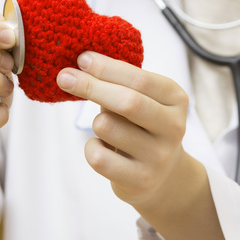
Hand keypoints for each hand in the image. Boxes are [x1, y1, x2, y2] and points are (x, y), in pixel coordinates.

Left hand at [56, 51, 191, 209]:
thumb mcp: (140, 100)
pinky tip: (102, 149)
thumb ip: (117, 83)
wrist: (162, 177)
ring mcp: (159, 156)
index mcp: (175, 99)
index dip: (107, 68)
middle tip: (64, 77)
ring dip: (95, 122)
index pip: (140, 79)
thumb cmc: (141, 128)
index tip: (81, 59)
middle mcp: (173, 127)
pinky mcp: (141, 180)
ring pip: (107, 127)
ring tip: (105, 127)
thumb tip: (78, 66)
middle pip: (128, 102)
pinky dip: (91, 148)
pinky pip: (98, 157)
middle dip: (91, 86)